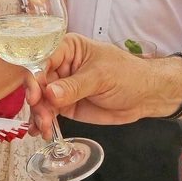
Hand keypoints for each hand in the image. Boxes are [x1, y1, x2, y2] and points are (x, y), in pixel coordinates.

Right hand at [25, 34, 174, 135]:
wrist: (146, 96)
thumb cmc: (128, 75)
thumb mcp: (101, 77)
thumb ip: (75, 86)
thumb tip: (49, 94)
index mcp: (68, 48)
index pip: (42, 59)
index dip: (35, 77)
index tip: (35, 96)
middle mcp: (60, 66)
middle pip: (37, 82)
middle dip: (36, 101)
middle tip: (43, 118)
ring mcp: (61, 87)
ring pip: (40, 100)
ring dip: (39, 115)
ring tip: (45, 129)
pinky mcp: (66, 105)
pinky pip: (49, 113)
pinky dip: (44, 122)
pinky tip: (41, 132)